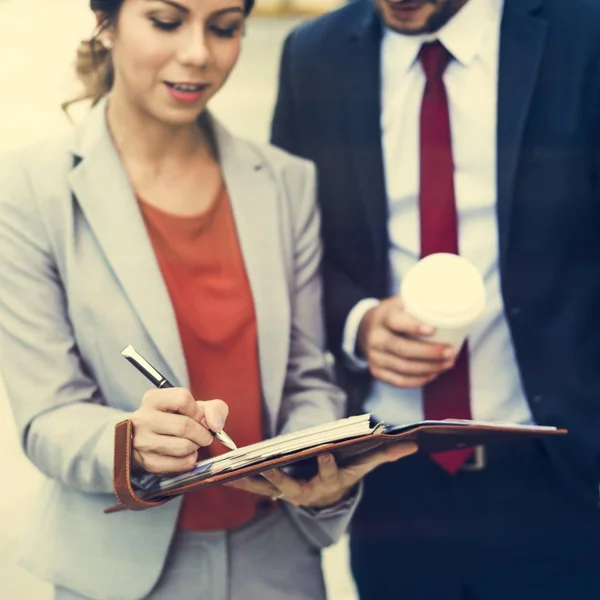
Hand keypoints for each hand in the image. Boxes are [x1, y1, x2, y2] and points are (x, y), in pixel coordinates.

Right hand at [130, 388, 228, 474]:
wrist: (151, 438)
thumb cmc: (176, 419)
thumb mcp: (194, 406)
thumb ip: (214, 408)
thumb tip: (215, 425)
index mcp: (153, 399)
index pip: (183, 399)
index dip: (198, 411)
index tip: (201, 418)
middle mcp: (143, 419)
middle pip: (184, 426)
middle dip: (202, 433)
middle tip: (205, 436)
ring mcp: (143, 442)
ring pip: (183, 447)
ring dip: (196, 446)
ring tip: (193, 443)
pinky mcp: (148, 462)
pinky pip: (180, 464)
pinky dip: (190, 460)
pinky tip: (185, 454)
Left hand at [225, 442, 417, 508]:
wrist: (325, 498)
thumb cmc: (344, 475)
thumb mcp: (363, 466)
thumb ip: (384, 454)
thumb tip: (413, 443)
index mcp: (328, 480)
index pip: (328, 471)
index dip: (327, 463)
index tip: (323, 451)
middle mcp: (306, 490)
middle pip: (290, 486)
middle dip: (278, 477)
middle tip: (267, 469)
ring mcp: (286, 492)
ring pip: (265, 488)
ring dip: (247, 481)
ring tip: (228, 473)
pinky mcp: (271, 490)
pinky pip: (252, 486)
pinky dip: (237, 481)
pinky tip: (218, 475)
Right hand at [357, 296, 455, 388]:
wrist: (366, 328)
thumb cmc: (393, 315)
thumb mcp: (400, 303)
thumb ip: (419, 303)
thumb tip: (452, 305)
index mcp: (383, 317)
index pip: (396, 321)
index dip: (413, 326)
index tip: (432, 329)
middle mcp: (375, 337)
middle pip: (403, 349)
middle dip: (430, 353)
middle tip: (450, 352)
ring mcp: (374, 356)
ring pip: (404, 367)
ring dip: (429, 368)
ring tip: (448, 363)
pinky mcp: (376, 371)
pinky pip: (399, 381)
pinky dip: (419, 380)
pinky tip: (433, 374)